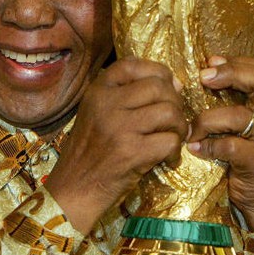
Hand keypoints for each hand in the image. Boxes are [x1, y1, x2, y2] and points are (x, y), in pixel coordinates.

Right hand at [45, 58, 187, 233]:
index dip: (157, 71)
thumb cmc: (90, 153)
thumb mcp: (97, 114)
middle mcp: (107, 104)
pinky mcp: (131, 153)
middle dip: (175, 102)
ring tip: (172, 139)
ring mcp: (119, 128)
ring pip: (170, 112)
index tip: (168, 86)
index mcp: (97, 91)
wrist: (74, 189)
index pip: (132, 65)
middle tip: (173, 121)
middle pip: (159, 87)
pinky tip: (167, 159)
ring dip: (179, 127)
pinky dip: (175, 151)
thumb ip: (127, 96)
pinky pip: (170, 141)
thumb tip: (176, 84)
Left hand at [186, 56, 253, 231]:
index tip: (209, 62)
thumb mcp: (249, 119)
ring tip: (190, 128)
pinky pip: (228, 146)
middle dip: (230, 73)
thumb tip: (209, 66)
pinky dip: (208, 146)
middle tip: (204, 77)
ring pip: (237, 115)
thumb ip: (236, 94)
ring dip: (207, 120)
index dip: (234, 61)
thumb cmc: (252, 151)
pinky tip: (195, 148)